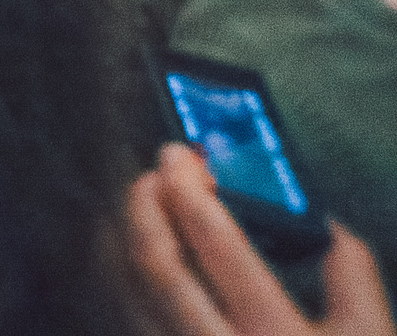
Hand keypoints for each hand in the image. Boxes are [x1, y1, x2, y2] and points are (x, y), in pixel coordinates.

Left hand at [129, 144, 394, 334]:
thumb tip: (319, 219)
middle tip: (152, 171)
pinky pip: (133, 323)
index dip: (193, 192)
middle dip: (145, 206)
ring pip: (130, 296)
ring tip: (138, 207)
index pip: (220, 248)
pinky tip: (130, 259)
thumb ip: (351, 272)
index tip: (182, 156)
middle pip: (158, 268)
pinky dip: (124, 284)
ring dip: (126, 242)